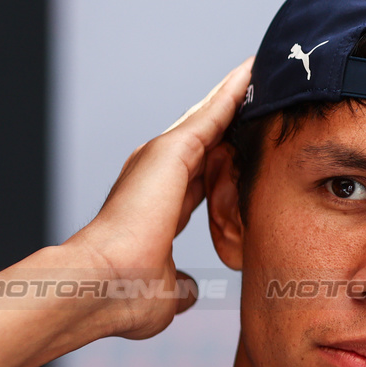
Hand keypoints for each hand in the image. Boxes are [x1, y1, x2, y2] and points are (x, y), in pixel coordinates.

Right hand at [67, 58, 252, 339]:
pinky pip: (212, 112)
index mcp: (160, 208)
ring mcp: (161, 160)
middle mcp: (158, 177)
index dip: (225, 162)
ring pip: (210, 117)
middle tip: (265, 91)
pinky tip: (255, 73)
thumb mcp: (165, 291)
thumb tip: (188, 291)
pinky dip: (234, 92)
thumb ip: (179, 283)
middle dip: (234, 117)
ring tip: (266, 71)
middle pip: (207, 139)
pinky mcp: (169, 151)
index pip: (202, 177)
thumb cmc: (124, 295)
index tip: (248, 148)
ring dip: (238, 94)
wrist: (99, 286)